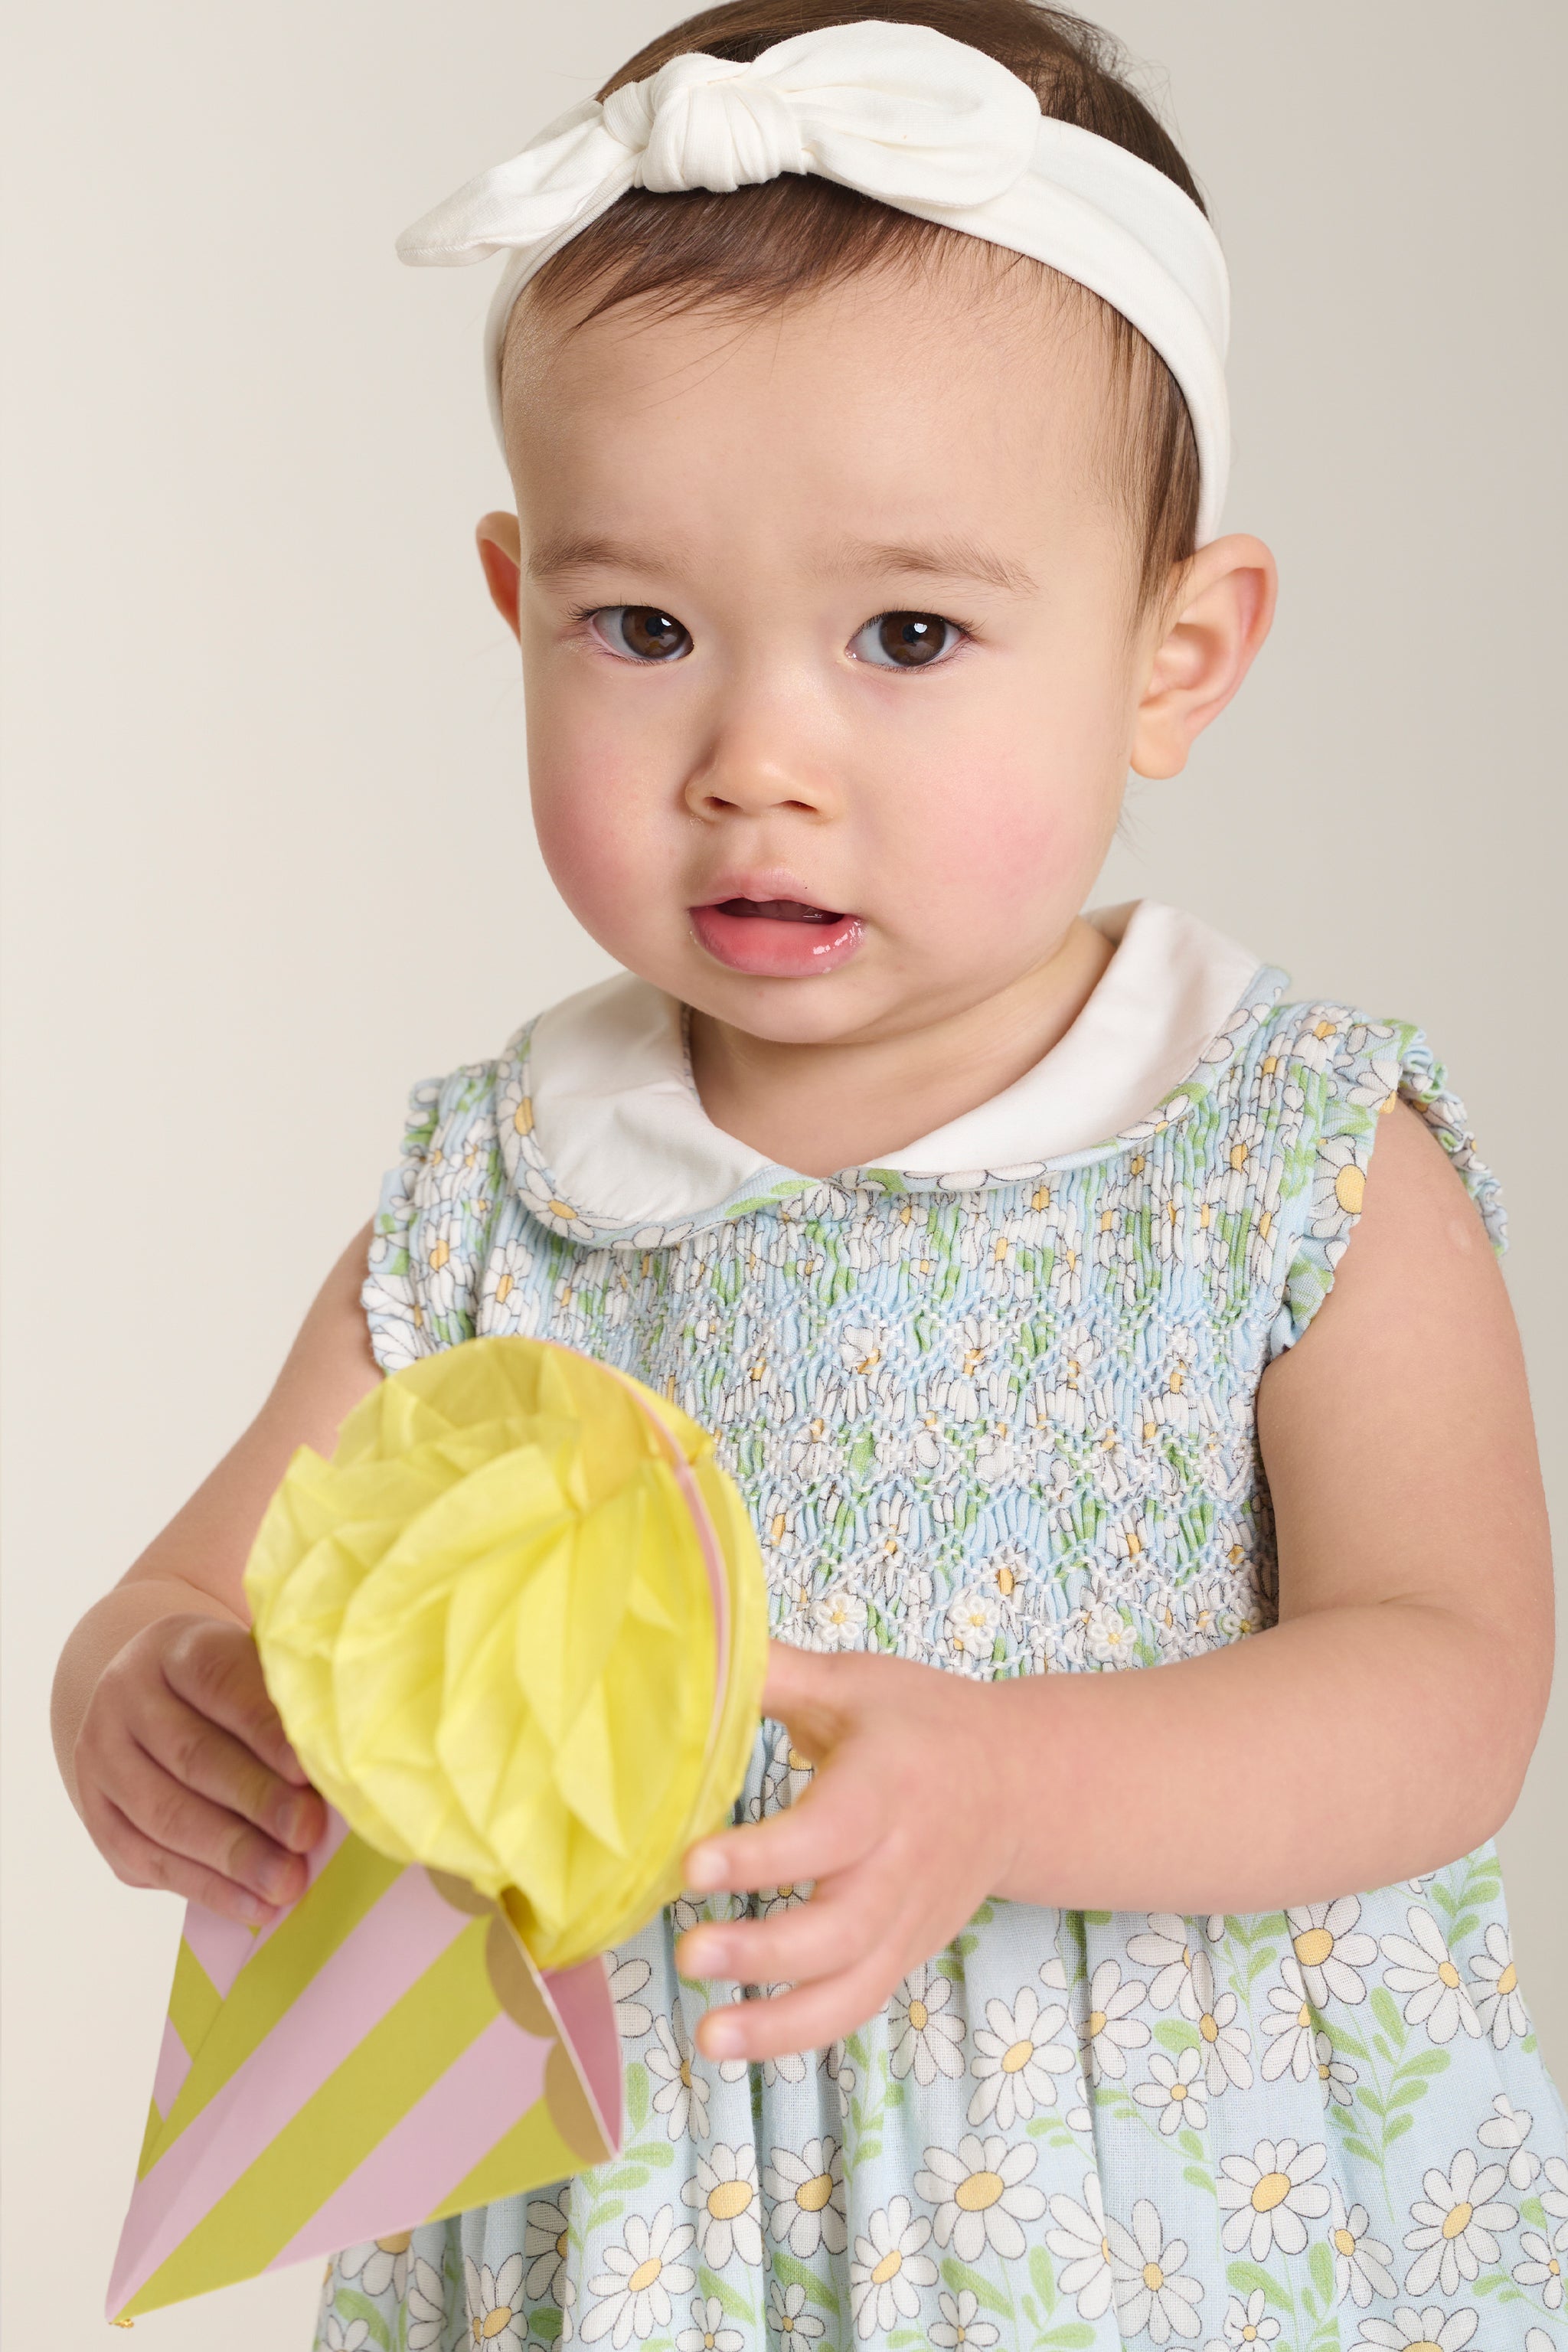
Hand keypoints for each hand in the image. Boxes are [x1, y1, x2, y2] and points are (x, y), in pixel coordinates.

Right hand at [73, 1614, 325, 1924]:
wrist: (149, 1695)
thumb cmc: (229, 1685)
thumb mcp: (252, 1667)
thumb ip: (285, 1706)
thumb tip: (340, 1764)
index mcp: (174, 1649)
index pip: (219, 1684)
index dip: (265, 1729)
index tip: (309, 1770)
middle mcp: (126, 1698)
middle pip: (192, 1755)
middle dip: (256, 1801)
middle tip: (307, 1834)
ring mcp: (102, 1757)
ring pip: (165, 1815)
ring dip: (233, 1856)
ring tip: (287, 1882)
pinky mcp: (98, 1814)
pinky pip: (149, 1860)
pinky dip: (206, 1887)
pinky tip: (253, 1904)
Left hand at [676, 1640, 1019, 2062]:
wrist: (1016, 1784)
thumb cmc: (922, 1725)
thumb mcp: (855, 1683)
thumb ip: (775, 1671)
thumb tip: (695, 1645)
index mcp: (887, 1787)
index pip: (826, 1831)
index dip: (762, 1855)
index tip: (692, 1864)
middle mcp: (901, 1865)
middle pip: (841, 1927)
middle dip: (765, 1951)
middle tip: (691, 1953)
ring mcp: (906, 1921)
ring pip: (850, 1986)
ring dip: (780, 2021)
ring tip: (709, 2035)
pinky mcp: (902, 1956)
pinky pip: (854, 2007)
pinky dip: (798, 2034)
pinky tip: (734, 2042)